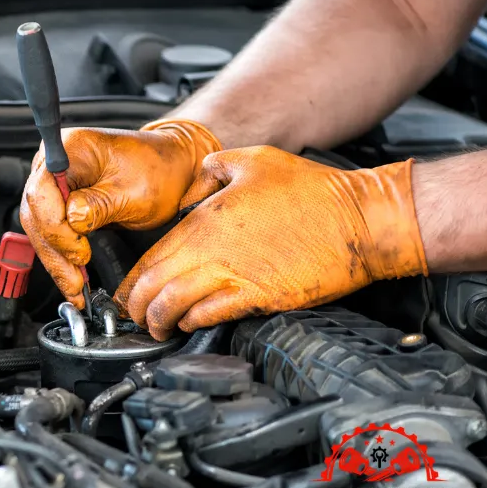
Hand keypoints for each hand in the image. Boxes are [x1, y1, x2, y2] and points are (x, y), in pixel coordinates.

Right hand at [19, 118, 221, 308]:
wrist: (170, 168)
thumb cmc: (158, 171)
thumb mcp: (135, 191)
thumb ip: (99, 205)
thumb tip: (72, 221)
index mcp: (71, 148)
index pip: (42, 191)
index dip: (56, 227)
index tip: (79, 251)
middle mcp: (55, 163)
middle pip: (36, 213)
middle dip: (55, 251)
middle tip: (74, 281)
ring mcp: (55, 183)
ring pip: (40, 228)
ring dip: (56, 260)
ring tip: (74, 287)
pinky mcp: (60, 202)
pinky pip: (52, 232)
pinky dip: (61, 256)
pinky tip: (71, 276)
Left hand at [115, 146, 427, 340]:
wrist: (360, 220)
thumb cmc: (313, 191)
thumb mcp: (253, 160)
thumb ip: (212, 169)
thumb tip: (194, 179)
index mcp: (205, 219)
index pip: (151, 256)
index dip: (132, 280)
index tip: (126, 293)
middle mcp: (213, 250)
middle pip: (154, 286)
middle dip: (136, 307)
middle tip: (133, 316)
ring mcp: (236, 275)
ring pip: (176, 305)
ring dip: (160, 321)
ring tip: (156, 328)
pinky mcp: (260, 296)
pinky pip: (212, 315)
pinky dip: (193, 322)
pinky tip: (190, 324)